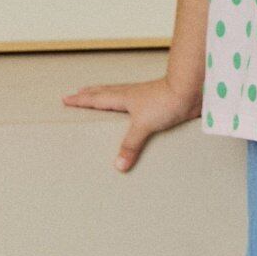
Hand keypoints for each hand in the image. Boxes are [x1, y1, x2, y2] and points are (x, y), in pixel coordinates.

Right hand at [61, 74, 201, 171]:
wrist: (190, 90)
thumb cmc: (166, 100)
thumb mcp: (144, 125)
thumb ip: (130, 145)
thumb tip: (119, 165)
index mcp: (123, 98)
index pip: (96, 99)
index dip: (80, 100)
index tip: (66, 98)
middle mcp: (132, 95)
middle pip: (105, 91)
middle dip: (90, 93)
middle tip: (79, 92)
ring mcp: (144, 97)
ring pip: (120, 93)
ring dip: (108, 94)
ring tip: (101, 97)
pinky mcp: (157, 102)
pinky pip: (137, 102)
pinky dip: (129, 103)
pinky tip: (135, 109)